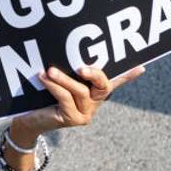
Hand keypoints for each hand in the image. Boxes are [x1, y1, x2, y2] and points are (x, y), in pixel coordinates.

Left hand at [11, 65, 144, 138]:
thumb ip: (66, 70)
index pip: (114, 82)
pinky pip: (65, 98)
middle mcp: (93, 103)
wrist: (28, 120)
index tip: (142, 67)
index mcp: (93, 92)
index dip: (128, 76)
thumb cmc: (42, 96)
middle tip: (81, 67)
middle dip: (95, 74)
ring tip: (50, 70)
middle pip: (103, 86)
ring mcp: (85, 113)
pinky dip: (53, 86)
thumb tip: (62, 50)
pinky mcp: (73, 118)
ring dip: (64, 79)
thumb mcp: (57, 81)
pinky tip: (42, 77)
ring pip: (81, 92)